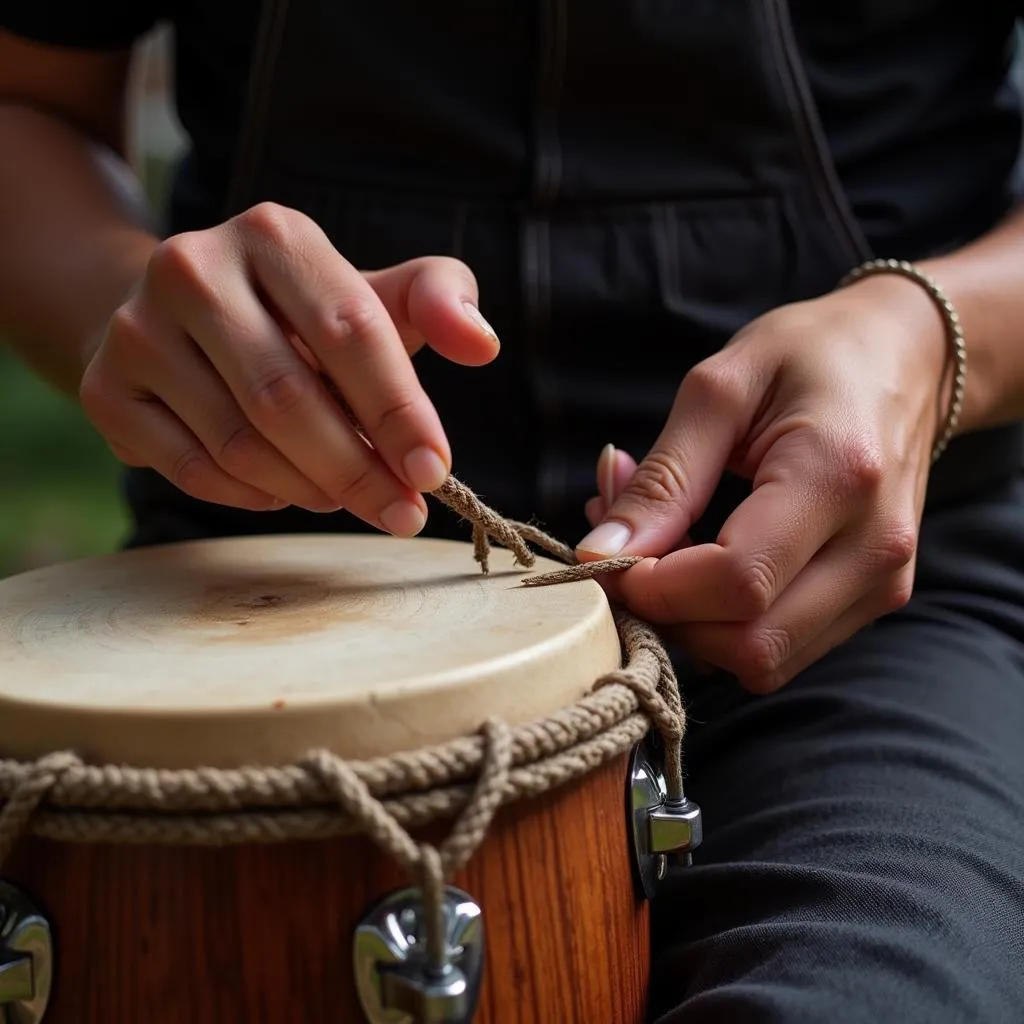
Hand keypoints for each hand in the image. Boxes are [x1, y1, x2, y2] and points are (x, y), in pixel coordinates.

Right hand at [79, 202, 498, 533]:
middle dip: (359, 469)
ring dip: (311, 487)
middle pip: (288, 396)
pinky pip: (193, 468)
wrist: (184, 318)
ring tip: (350, 496)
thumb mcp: (375, 295)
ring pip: (240, 442)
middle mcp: (193, 267)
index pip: (349, 329)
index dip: (398, 409)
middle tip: (403, 512)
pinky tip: (289, 491)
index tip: (434, 471)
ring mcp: (138, 328)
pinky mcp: (106, 387)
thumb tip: (483, 344)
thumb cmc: (303, 315)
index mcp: (273, 234)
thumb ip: (439, 301)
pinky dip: (254, 496)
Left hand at [577, 275, 949, 692]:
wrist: (905, 357)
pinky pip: (783, 647)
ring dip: (691, 623)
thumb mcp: (720, 389)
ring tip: (663, 551)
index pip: (738, 583)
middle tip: (624, 554)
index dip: (656, 589)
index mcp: (838, 477)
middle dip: (667, 614)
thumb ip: (663, 478)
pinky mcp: (875, 599)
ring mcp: (883, 583)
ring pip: (763, 661)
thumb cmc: (810, 355)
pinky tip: (700, 565)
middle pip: (750, 644)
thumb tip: (601, 554)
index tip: (605, 556)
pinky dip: (724, 623)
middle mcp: (874, 548)